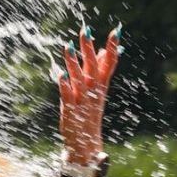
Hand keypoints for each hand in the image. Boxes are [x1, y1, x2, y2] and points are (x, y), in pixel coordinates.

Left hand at [58, 24, 119, 161]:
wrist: (86, 145)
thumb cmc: (89, 115)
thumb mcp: (97, 92)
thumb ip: (100, 72)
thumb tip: (102, 51)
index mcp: (101, 88)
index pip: (109, 64)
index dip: (112, 48)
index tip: (116, 30)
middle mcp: (94, 93)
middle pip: (93, 68)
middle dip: (89, 49)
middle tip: (85, 31)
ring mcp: (83, 102)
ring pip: (79, 79)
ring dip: (74, 63)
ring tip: (68, 47)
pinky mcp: (71, 112)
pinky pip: (67, 96)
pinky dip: (64, 86)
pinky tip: (60, 75)